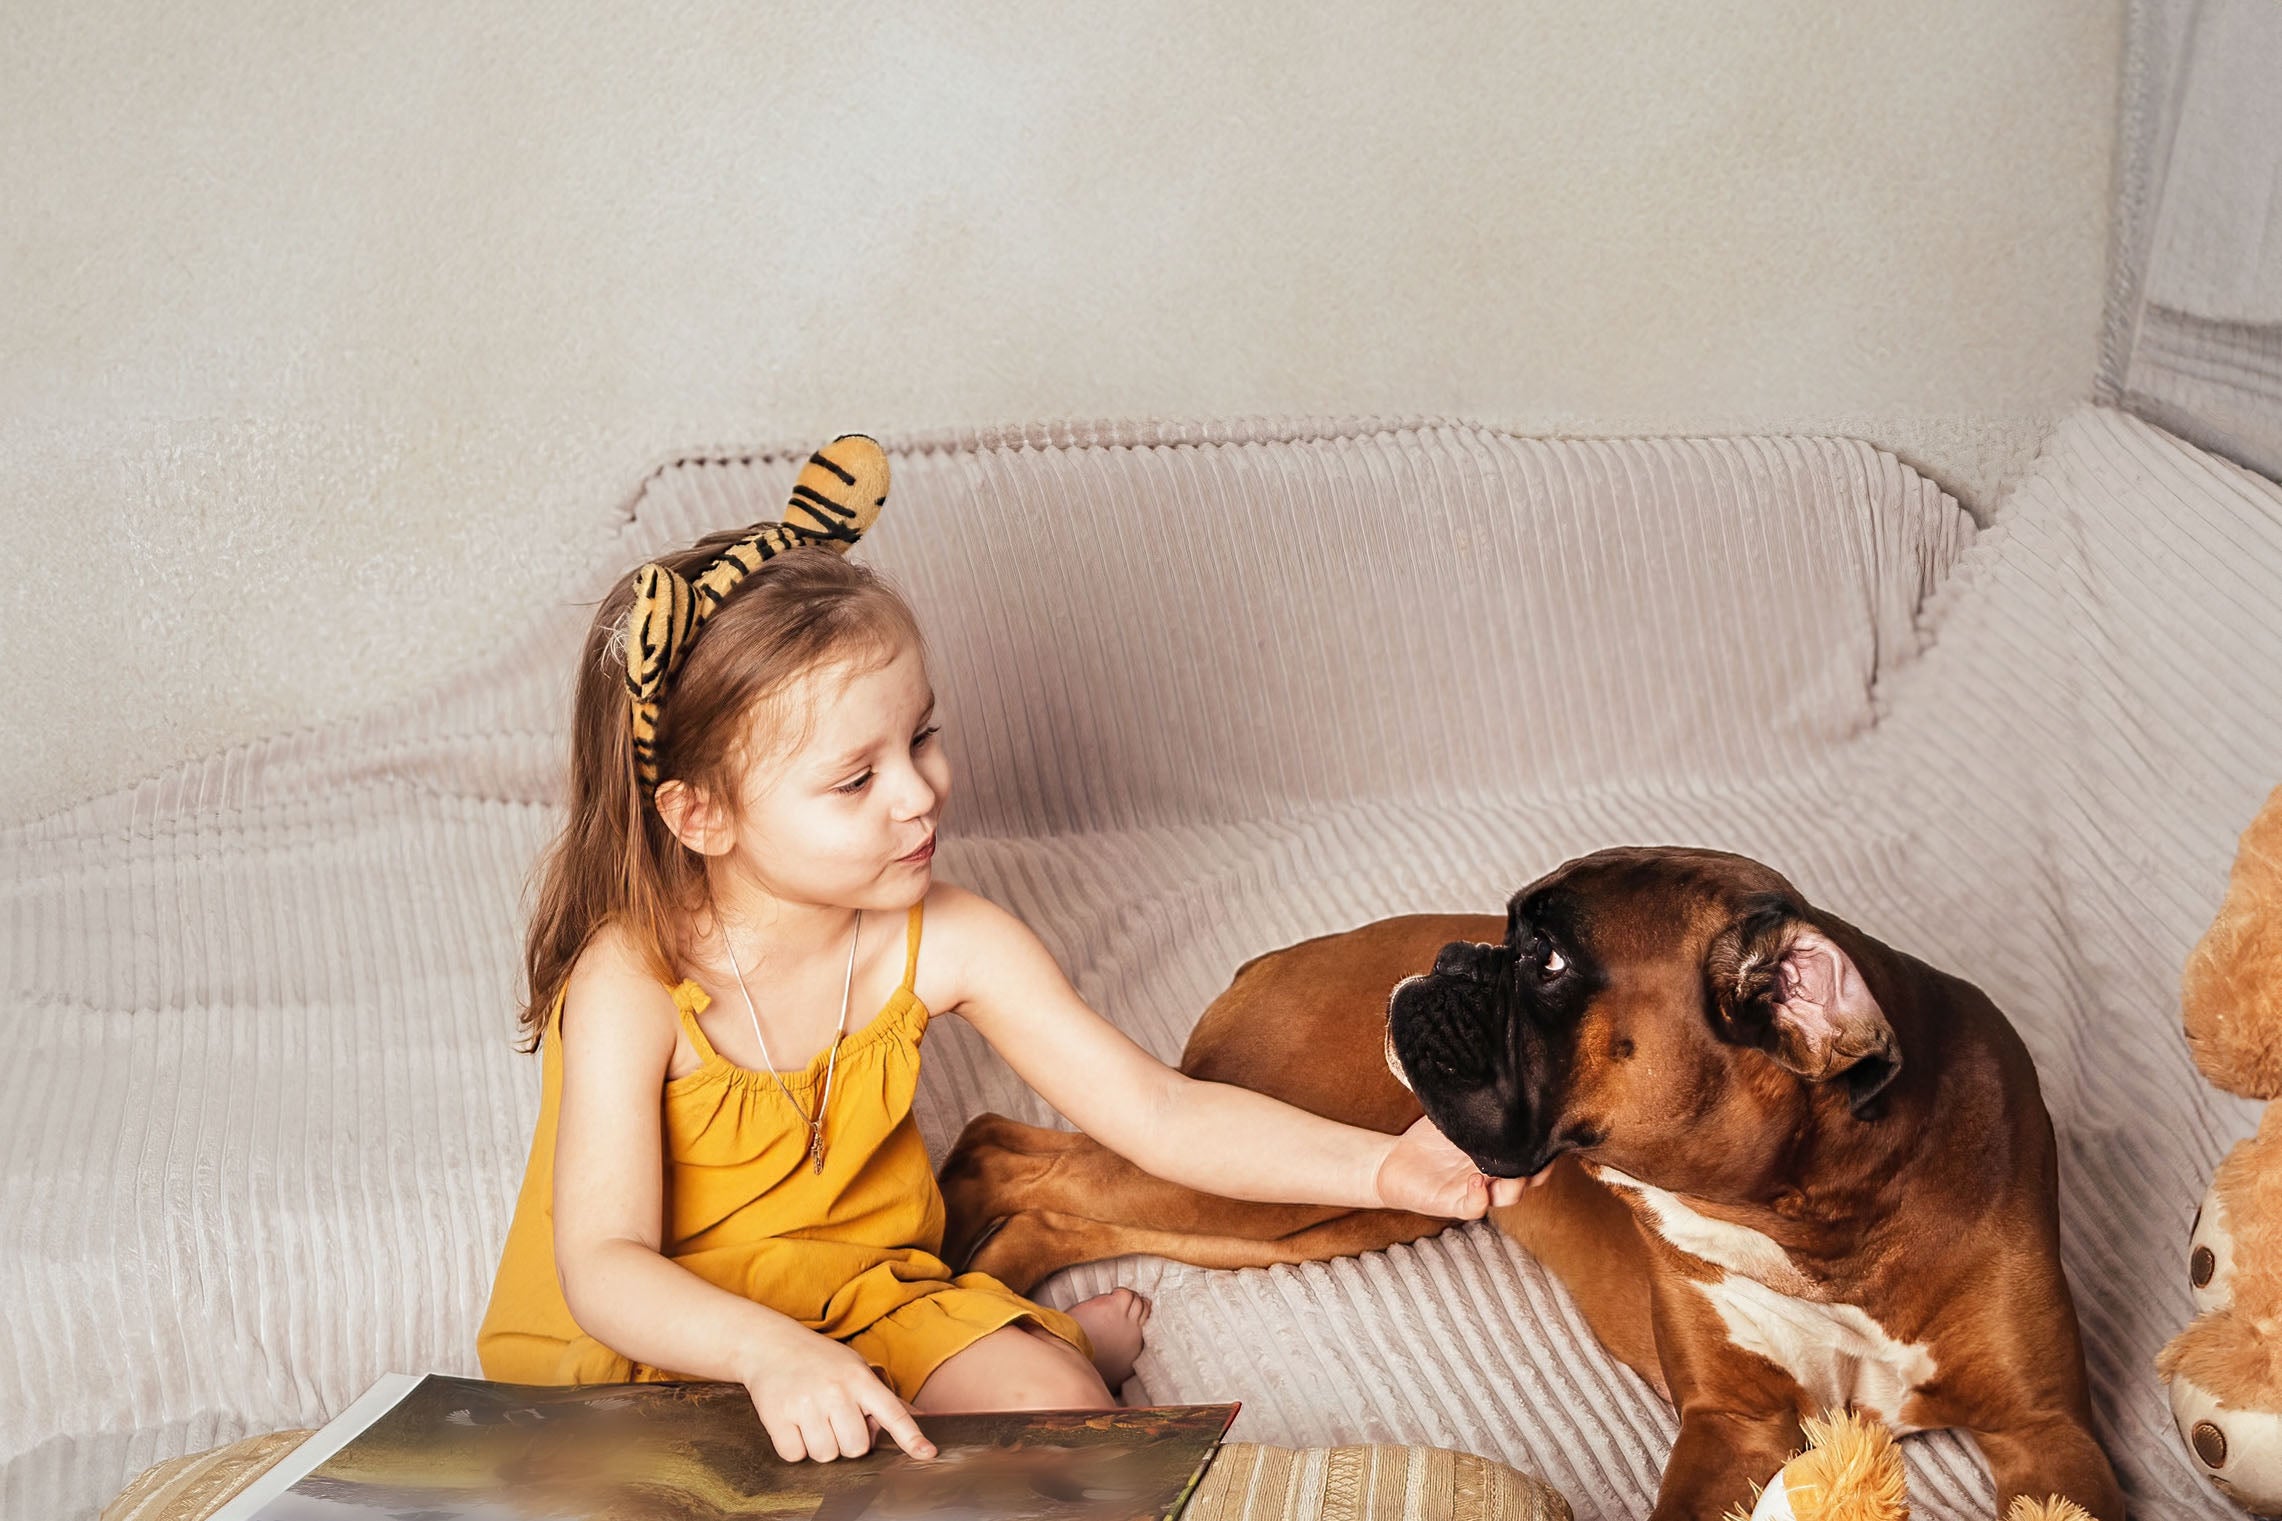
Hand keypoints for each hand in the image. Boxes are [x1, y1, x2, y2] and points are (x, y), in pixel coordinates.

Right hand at [739, 1325, 936, 1462]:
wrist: (770, 1345)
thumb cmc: (820, 1360)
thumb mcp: (855, 1367)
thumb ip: (880, 1397)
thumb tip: (916, 1419)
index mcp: (859, 1378)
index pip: (892, 1412)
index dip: (911, 1437)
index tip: (927, 1453)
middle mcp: (835, 1390)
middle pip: (856, 1448)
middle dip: (847, 1441)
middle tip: (835, 1420)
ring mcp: (806, 1403)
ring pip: (826, 1455)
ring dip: (820, 1445)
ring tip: (813, 1419)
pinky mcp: (777, 1417)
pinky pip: (795, 1456)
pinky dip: (795, 1447)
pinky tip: (793, 1424)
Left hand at [1373, 1115, 1533, 1217]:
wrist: (1393, 1160)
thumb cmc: (1430, 1137)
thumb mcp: (1456, 1113)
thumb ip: (1475, 1100)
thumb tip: (1490, 1068)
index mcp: (1498, 1153)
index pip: (1533, 1153)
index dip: (1546, 1146)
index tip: (1549, 1127)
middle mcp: (1493, 1174)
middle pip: (1531, 1177)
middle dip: (1539, 1167)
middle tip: (1535, 1149)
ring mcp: (1476, 1190)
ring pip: (1509, 1195)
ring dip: (1514, 1184)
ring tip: (1505, 1166)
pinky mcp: (1453, 1202)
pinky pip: (1475, 1207)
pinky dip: (1479, 1198)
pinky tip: (1475, 1181)